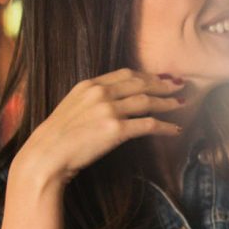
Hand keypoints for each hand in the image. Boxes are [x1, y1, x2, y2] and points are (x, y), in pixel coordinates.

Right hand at [11, 69, 184, 187]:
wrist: (47, 155)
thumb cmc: (58, 137)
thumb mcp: (72, 107)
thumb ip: (92, 101)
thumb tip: (112, 103)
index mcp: (89, 85)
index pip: (125, 74)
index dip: (146, 75)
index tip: (160, 78)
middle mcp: (100, 93)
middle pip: (140, 83)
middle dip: (162, 85)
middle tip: (179, 86)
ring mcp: (108, 110)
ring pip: (147, 101)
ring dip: (167, 102)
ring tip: (181, 104)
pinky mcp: (115, 130)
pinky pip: (149, 125)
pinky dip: (165, 127)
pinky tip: (175, 129)